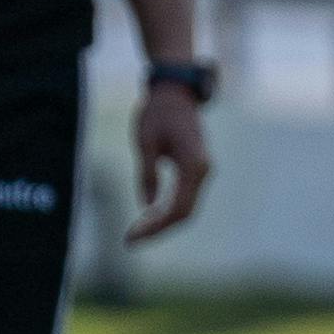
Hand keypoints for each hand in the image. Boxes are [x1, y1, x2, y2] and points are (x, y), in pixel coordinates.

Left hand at [128, 79, 212, 243]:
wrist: (175, 91)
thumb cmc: (158, 113)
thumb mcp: (145, 143)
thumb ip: (147, 175)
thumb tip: (146, 206)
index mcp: (193, 165)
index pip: (177, 209)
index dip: (155, 227)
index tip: (131, 237)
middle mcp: (203, 171)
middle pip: (184, 214)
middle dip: (158, 230)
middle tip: (130, 241)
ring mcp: (202, 170)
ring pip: (186, 208)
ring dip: (163, 223)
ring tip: (137, 232)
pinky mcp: (196, 169)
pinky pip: (185, 198)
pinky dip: (168, 211)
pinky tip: (149, 217)